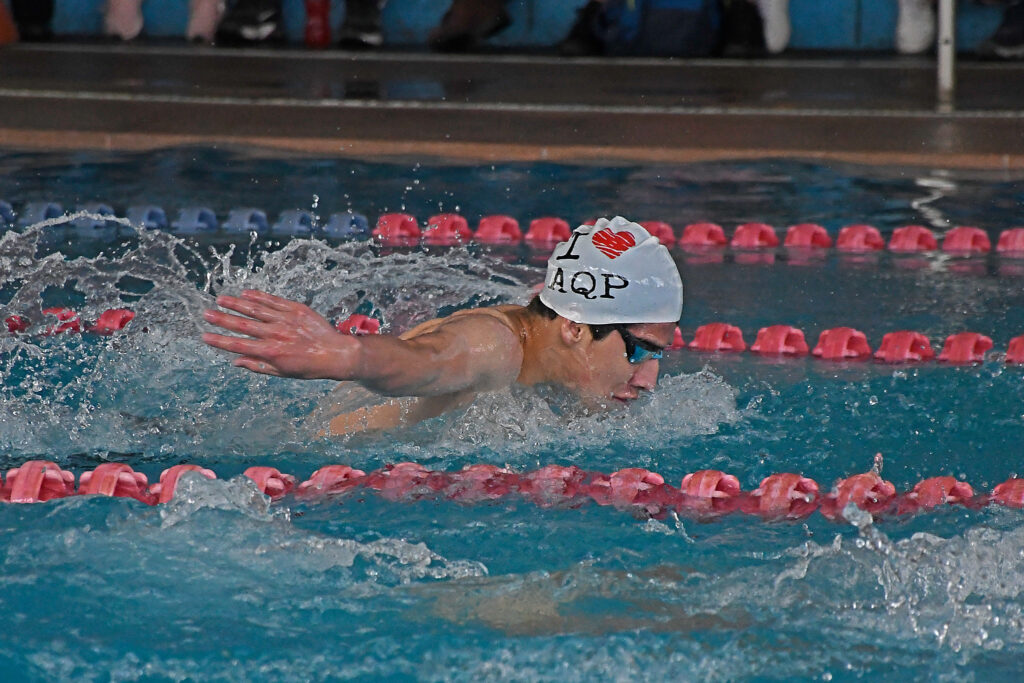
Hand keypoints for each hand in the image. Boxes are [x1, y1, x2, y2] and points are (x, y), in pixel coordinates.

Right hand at [202, 289, 358, 379]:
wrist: (336, 353)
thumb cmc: (309, 366)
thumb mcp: (283, 372)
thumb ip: (258, 366)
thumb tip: (236, 362)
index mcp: (271, 352)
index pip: (238, 345)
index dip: (220, 340)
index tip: (204, 336)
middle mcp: (276, 334)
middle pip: (243, 324)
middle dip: (222, 319)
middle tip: (206, 313)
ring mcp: (286, 320)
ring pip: (256, 309)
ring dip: (236, 304)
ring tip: (220, 299)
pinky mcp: (296, 309)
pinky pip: (273, 301)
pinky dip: (258, 296)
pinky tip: (245, 293)